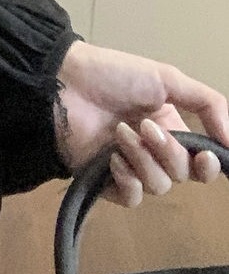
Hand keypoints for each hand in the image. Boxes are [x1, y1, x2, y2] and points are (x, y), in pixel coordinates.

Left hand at [54, 41, 228, 207]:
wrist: (65, 80)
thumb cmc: (113, 75)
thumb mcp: (168, 79)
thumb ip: (209, 104)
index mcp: (170, 129)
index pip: (201, 164)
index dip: (208, 166)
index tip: (206, 157)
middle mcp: (152, 152)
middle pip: (181, 175)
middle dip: (168, 152)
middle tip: (145, 127)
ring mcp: (126, 167)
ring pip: (158, 186)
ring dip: (144, 159)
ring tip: (120, 132)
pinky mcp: (101, 179)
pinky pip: (130, 198)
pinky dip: (128, 181)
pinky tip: (112, 158)